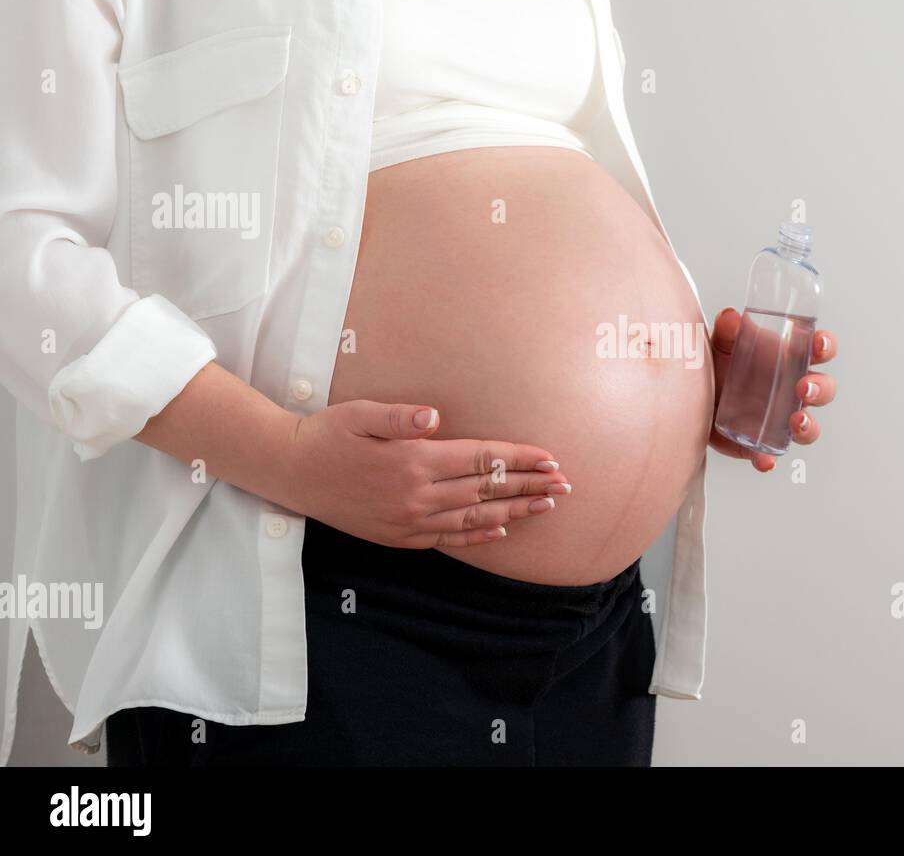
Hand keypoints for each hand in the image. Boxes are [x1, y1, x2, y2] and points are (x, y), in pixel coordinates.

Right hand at [273, 400, 569, 547]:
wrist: (290, 472)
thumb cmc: (328, 434)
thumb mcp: (361, 414)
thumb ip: (400, 416)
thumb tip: (434, 417)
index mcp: (413, 461)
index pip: (480, 459)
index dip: (518, 458)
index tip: (550, 458)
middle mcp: (416, 496)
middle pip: (486, 489)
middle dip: (529, 485)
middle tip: (565, 484)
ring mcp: (408, 521)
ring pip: (474, 517)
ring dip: (514, 511)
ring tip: (546, 505)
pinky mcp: (398, 536)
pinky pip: (448, 538)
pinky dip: (478, 535)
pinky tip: (501, 530)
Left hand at [708, 307, 837, 471]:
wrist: (694, 395)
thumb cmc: (720, 364)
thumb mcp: (722, 342)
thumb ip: (728, 330)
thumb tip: (731, 318)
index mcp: (790, 359)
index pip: (819, 350)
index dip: (825, 346)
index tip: (819, 343)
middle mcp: (792, 390)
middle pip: (823, 390)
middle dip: (820, 388)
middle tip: (805, 387)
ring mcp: (780, 418)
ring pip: (808, 426)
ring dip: (808, 426)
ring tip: (796, 422)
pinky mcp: (761, 443)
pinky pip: (771, 454)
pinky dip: (769, 459)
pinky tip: (764, 461)